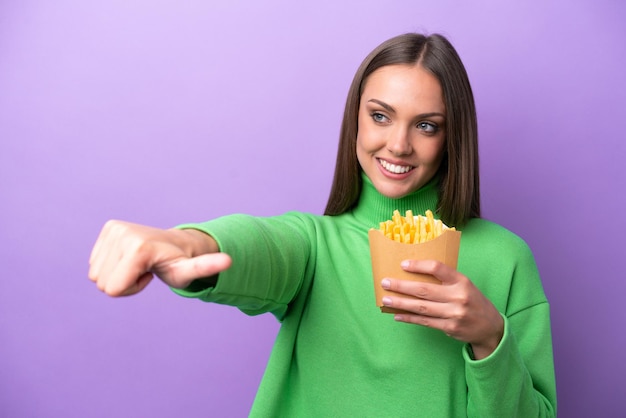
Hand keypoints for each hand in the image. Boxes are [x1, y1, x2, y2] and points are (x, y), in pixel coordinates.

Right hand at [88, 220, 231, 296]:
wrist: (177, 243)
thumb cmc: (182, 262)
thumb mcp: (193, 270)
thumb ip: (208, 266)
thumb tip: (229, 260)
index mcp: (138, 248)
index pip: (113, 289)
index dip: (131, 289)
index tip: (149, 275)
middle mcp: (122, 234)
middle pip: (102, 283)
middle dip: (123, 283)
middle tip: (145, 270)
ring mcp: (113, 229)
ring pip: (96, 275)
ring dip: (117, 275)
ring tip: (140, 264)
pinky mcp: (108, 228)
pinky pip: (95, 263)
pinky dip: (110, 266)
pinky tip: (132, 258)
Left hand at [380, 260, 503, 358]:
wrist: (490, 326)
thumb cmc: (472, 300)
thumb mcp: (464, 285)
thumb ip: (445, 279)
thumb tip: (414, 275)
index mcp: (461, 281)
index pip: (437, 268)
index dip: (418, 265)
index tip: (402, 265)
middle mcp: (458, 297)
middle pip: (424, 290)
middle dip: (402, 286)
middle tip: (385, 282)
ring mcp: (454, 314)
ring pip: (421, 307)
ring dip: (401, 303)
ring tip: (386, 299)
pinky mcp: (450, 328)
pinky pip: (425, 321)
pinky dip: (409, 318)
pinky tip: (397, 314)